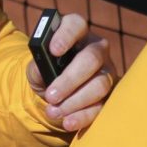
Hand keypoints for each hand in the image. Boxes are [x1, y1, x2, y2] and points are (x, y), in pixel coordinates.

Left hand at [26, 13, 116, 131]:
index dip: (66, 35)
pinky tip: (68, 122)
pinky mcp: (111, 94)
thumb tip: (42, 73)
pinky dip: (84, 116)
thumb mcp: (36, 68)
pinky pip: (103, 106)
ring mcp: (107, 71)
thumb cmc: (46, 72)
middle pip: (91, 58)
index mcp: (76, 33)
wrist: (54, 92)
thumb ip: (36, 68)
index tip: (53, 50)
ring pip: (100, 84)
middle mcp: (96, 48)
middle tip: (50, 96)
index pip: (76, 25)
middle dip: (70, 79)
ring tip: (53, 112)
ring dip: (75, 101)